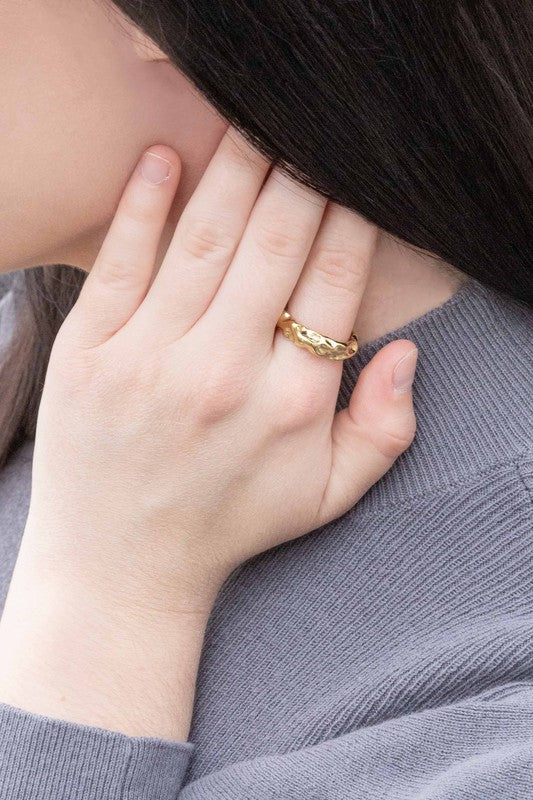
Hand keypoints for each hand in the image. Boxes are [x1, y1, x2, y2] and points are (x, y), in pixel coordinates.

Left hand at [24, 126, 417, 607]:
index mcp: (292, 402)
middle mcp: (224, 372)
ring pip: (203, 237)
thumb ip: (385, 429)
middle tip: (305, 125)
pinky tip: (163, 159)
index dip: (348, 214)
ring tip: (251, 119)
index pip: (333, 277)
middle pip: (272, 242)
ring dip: (232, 168)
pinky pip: (121, 261)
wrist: (122, 565)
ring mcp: (150, 359)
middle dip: (297, 172)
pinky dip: (142, 203)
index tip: (352, 176)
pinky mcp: (89, 354)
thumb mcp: (327, 495)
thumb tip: (405, 350)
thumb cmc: (230, 521)